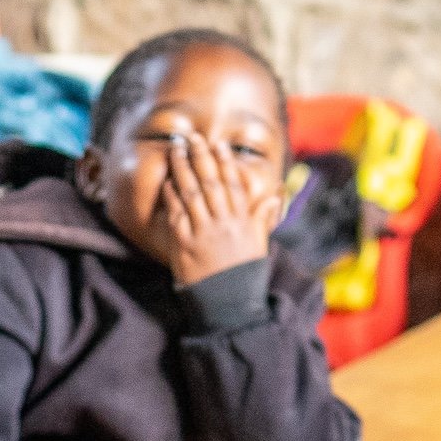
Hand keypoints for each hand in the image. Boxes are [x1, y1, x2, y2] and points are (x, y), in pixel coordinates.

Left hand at [162, 132, 281, 285]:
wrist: (228, 302)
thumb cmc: (243, 274)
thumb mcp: (258, 244)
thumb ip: (261, 218)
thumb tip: (272, 198)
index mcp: (242, 221)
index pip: (232, 184)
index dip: (224, 162)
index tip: (218, 145)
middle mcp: (223, 223)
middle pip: (210, 182)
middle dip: (201, 157)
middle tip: (193, 137)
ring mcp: (203, 233)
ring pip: (192, 193)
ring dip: (182, 169)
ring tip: (176, 150)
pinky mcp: (184, 245)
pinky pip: (177, 215)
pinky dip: (172, 196)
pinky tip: (168, 181)